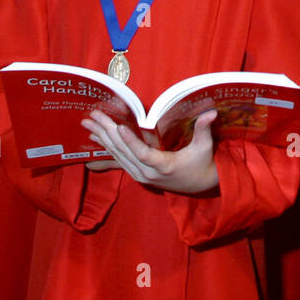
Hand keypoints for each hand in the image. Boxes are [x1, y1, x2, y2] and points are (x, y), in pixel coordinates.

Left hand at [81, 110, 219, 194]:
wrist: (201, 185)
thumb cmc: (203, 163)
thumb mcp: (205, 147)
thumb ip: (204, 130)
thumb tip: (211, 113)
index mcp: (164, 166)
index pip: (143, 153)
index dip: (130, 141)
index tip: (118, 127)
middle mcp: (149, 173)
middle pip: (124, 152)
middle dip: (107, 132)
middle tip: (92, 116)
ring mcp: (141, 176)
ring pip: (118, 156)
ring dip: (102, 139)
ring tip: (88, 124)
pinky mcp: (138, 175)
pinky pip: (119, 161)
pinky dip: (107, 149)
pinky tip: (96, 139)